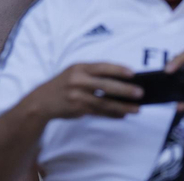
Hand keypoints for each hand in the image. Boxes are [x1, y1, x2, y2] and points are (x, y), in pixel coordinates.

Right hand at [25, 62, 142, 120]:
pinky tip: (123, 115)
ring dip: (122, 106)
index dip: (118, 69)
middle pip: (105, 85)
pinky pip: (99, 112)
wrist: (42, 100)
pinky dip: (112, 114)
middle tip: (140, 93)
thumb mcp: (75, 73)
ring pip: (104, 102)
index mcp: (79, 67)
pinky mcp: (77, 109)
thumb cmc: (64, 84)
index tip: (133, 73)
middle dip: (124, 89)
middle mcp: (78, 80)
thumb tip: (120, 81)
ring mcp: (77, 95)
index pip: (102, 67)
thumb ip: (93, 75)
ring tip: (136, 109)